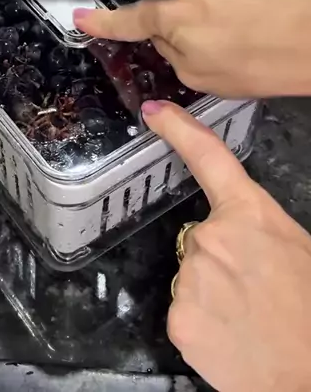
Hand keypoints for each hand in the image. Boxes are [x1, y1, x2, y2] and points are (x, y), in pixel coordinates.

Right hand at [73, 0, 310, 97]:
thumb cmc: (260, 60)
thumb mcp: (199, 74)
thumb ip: (168, 50)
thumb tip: (163, 35)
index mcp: (164, 10)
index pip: (120, 19)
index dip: (97, 22)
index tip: (80, 18)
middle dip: (150, 5)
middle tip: (169, 26)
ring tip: (214, 18)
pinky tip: (235, 6)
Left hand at [141, 99, 310, 391]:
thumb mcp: (295, 249)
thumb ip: (257, 229)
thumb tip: (238, 229)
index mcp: (249, 214)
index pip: (208, 157)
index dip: (178, 129)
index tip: (154, 112)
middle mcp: (212, 237)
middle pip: (201, 237)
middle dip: (220, 260)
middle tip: (255, 291)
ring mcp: (191, 277)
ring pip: (192, 276)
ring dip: (211, 293)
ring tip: (248, 318)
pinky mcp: (178, 318)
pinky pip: (185, 311)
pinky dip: (202, 324)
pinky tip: (230, 338)